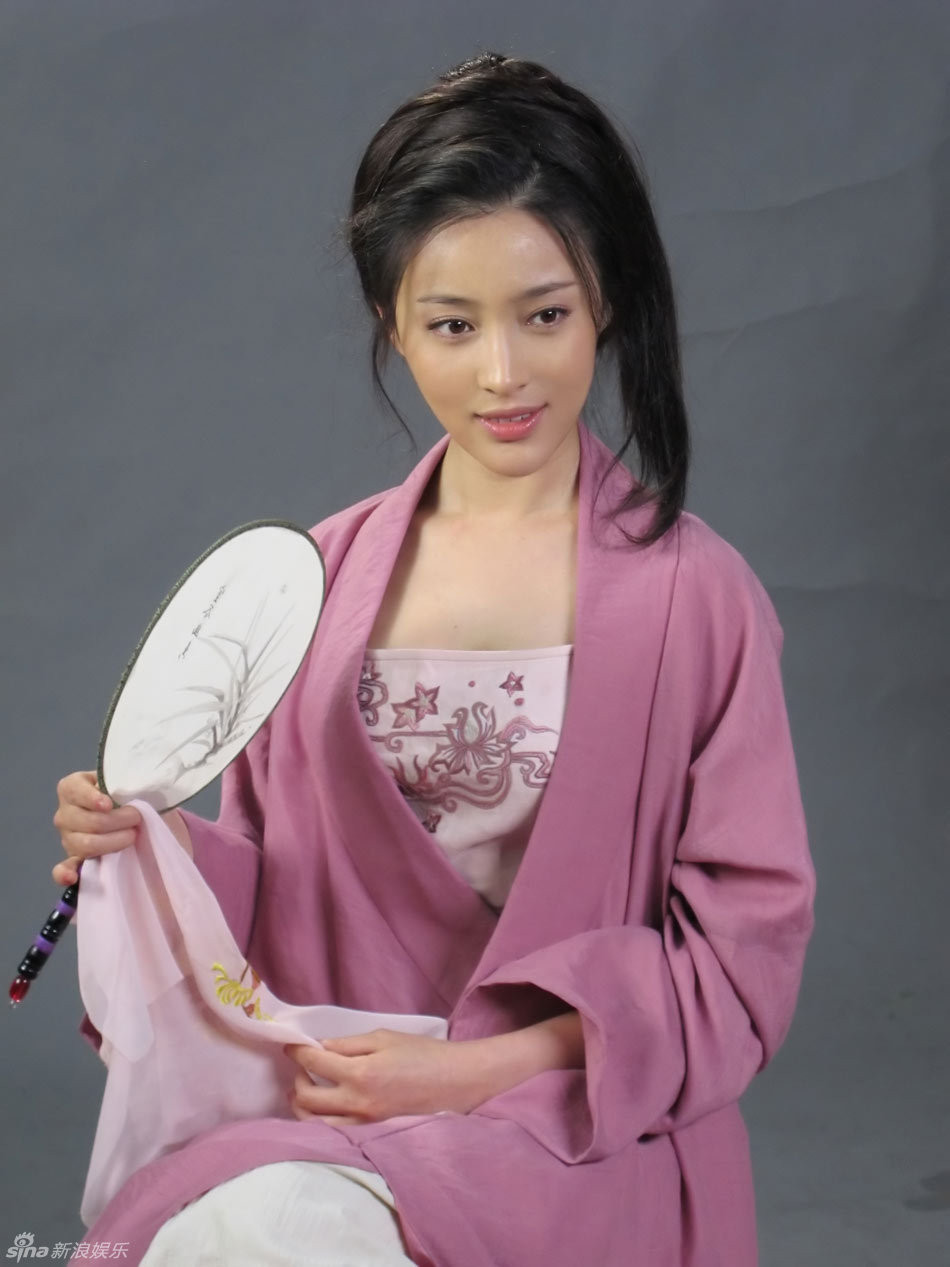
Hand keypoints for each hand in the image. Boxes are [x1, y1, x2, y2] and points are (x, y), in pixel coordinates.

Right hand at [51, 770, 142, 885]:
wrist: (126, 809)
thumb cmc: (123, 790)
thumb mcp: (120, 780)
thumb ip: (121, 783)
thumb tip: (134, 793)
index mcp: (71, 788)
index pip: (74, 791)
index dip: (92, 798)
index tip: (109, 804)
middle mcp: (64, 813)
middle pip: (88, 822)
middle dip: (118, 821)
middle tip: (138, 817)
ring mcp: (67, 838)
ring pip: (86, 844)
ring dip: (114, 842)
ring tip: (132, 835)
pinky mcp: (73, 858)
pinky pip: (63, 868)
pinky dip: (64, 874)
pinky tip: (72, 877)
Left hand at [283, 1029, 488, 1125]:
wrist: (456, 1082)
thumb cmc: (424, 1054)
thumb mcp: (385, 1038)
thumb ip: (349, 1044)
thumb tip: (320, 1048)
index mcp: (360, 1073)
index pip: (314, 1063)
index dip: (297, 1052)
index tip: (290, 1046)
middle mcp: (357, 1103)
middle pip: (306, 1098)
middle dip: (296, 1080)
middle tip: (301, 1068)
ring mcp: (363, 1124)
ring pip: (315, 1124)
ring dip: (302, 1106)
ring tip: (304, 1092)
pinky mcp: (371, 1135)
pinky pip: (334, 1134)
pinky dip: (320, 1122)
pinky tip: (322, 1110)